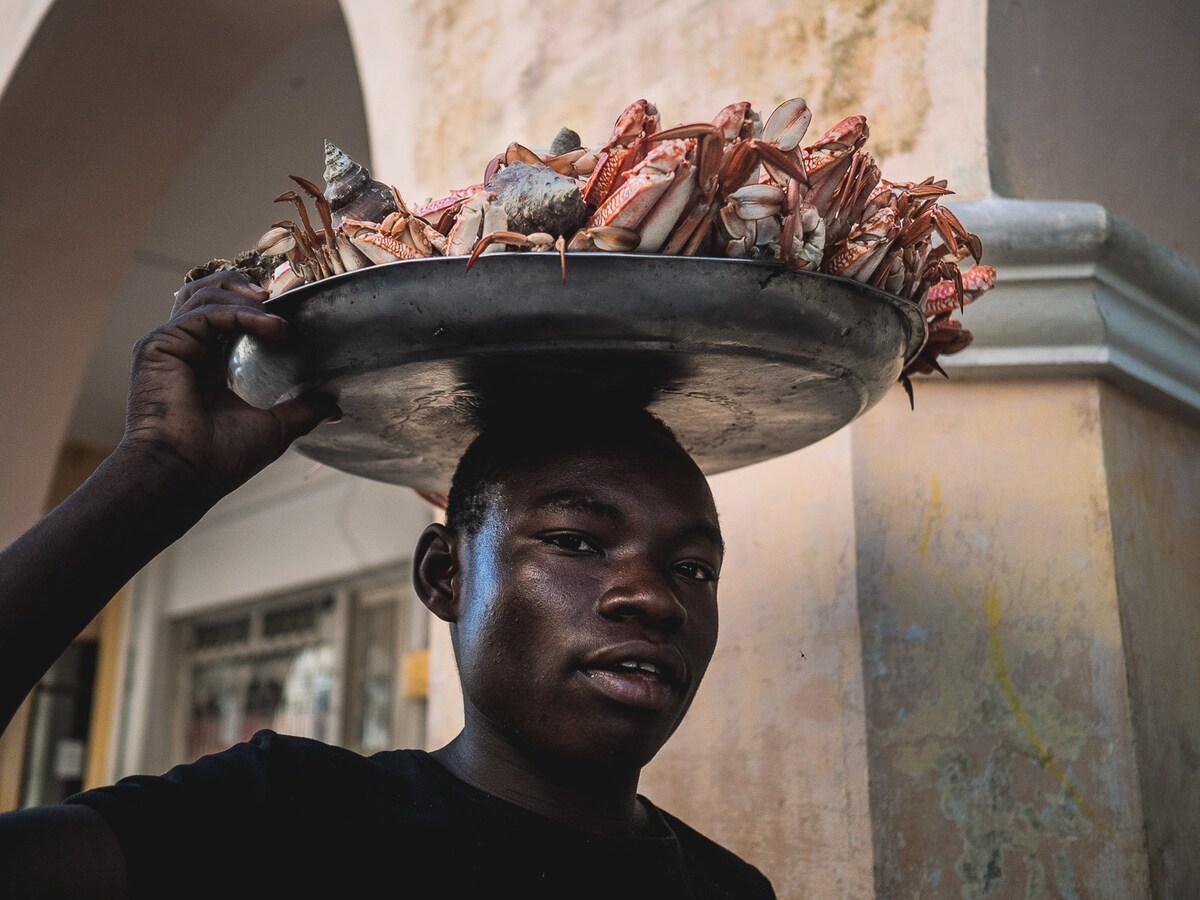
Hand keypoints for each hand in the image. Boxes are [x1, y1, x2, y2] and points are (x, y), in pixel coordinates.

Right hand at [120, 271, 338, 503]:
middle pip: (208, 294)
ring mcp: (169, 344)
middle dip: (244, 289)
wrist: (184, 474)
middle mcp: (186, 349)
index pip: (225, 316)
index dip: (253, 306)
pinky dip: (240, 314)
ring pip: (202, 295)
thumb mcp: (274, 428)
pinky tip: (271, 326)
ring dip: (243, 296)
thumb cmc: (221, 459)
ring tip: (275, 311)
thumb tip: (334, 406)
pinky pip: (204, 314)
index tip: (288, 312)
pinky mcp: (161, 344)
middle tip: (279, 297)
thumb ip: (301, 410)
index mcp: (206, 365)